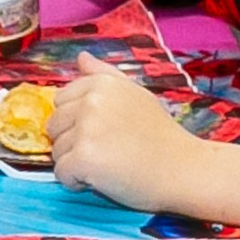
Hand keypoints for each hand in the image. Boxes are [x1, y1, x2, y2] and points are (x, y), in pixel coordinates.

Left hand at [47, 68, 207, 205]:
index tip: (106, 132)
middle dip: (73, 143)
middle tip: (109, 151)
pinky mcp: (84, 157)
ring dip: (76, 163)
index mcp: (102, 84)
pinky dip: (77, 183)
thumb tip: (81, 57)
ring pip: (56, 151)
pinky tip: (105, 179)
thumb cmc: (161, 137)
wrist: (184, 170)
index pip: (60, 100)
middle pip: (54, 126)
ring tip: (110, 164)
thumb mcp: (136, 95)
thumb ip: (105, 75)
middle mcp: (92, 101)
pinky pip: (62, 174)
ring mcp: (87, 129)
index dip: (77, 121)